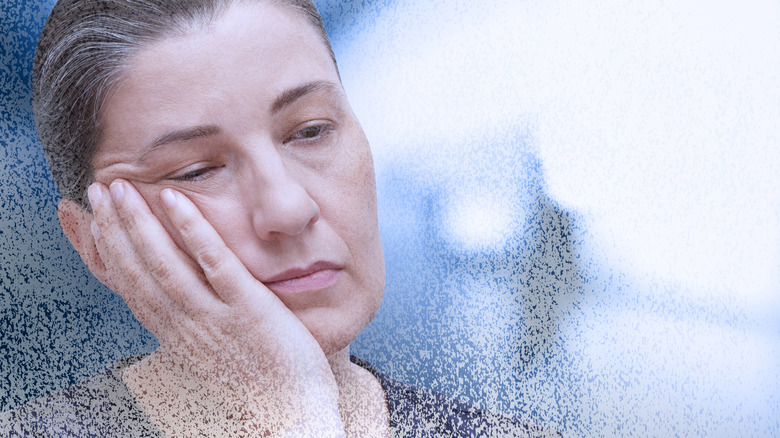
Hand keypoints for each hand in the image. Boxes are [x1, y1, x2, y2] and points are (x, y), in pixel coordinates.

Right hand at [88, 179, 344, 436]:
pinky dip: (193, 231)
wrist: (290, 417)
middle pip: (137, 272)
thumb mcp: (209, 350)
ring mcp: (214, 319)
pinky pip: (215, 264)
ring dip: (139, 224)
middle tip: (96, 189)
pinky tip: (177, 201)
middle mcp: (184, 328)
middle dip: (112, 229)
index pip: (127, 287)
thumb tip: (177, 295)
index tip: (86, 217)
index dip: (102, 251)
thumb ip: (191, 320)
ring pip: (165, 266)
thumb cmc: (256, 380)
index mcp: (174, 336)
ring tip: (121, 187)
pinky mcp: (248, 310)